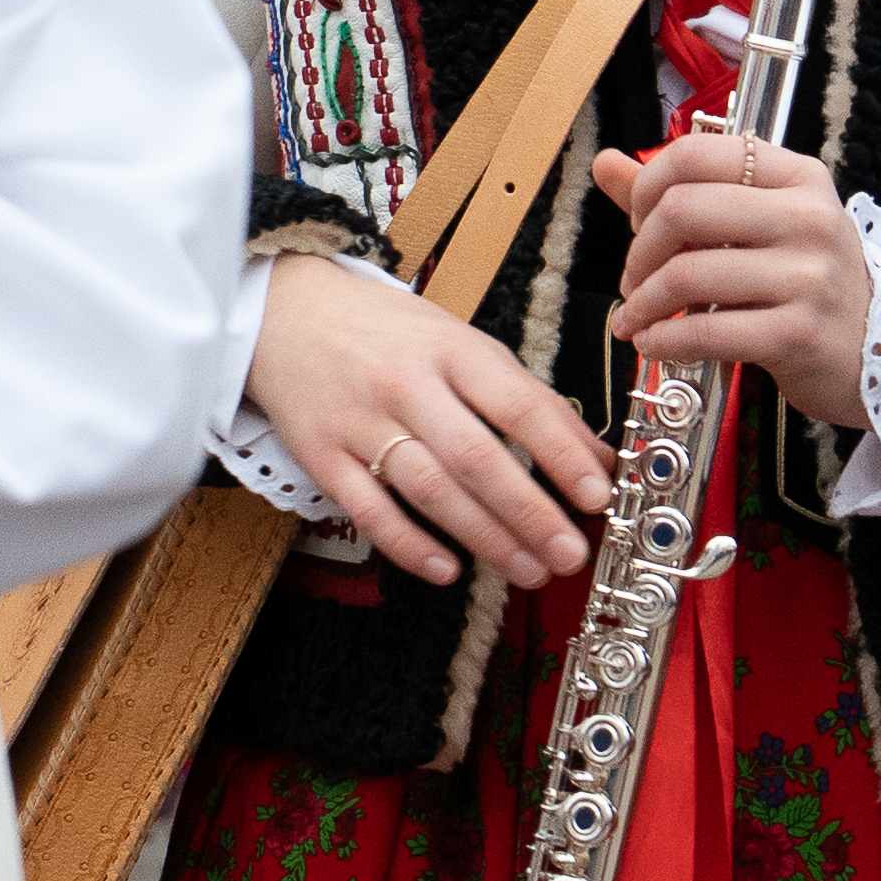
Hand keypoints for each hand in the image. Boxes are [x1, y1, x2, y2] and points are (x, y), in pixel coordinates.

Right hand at [249, 254, 607, 586]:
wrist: (283, 310)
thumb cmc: (387, 332)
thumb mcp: (461, 344)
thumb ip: (527, 399)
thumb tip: (598, 455)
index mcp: (451, 349)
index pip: (517, 403)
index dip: (561, 452)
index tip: (598, 494)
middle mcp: (407, 384)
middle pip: (475, 456)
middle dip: (529, 512)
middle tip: (569, 553)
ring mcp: (360, 421)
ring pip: (428, 488)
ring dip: (483, 536)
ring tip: (528, 569)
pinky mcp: (321, 455)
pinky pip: (368, 510)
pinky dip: (409, 544)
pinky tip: (447, 570)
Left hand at [595, 132, 880, 432]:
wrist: (874, 353)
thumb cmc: (804, 281)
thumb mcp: (756, 223)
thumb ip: (679, 191)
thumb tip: (605, 162)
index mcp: (796, 176)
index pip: (696, 154)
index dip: (647, 186)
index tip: (639, 221)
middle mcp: (807, 217)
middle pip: (683, 209)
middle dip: (640, 251)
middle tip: (635, 280)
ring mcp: (808, 276)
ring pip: (687, 274)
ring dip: (643, 302)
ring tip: (637, 318)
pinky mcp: (798, 334)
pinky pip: (706, 332)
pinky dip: (664, 341)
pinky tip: (654, 344)